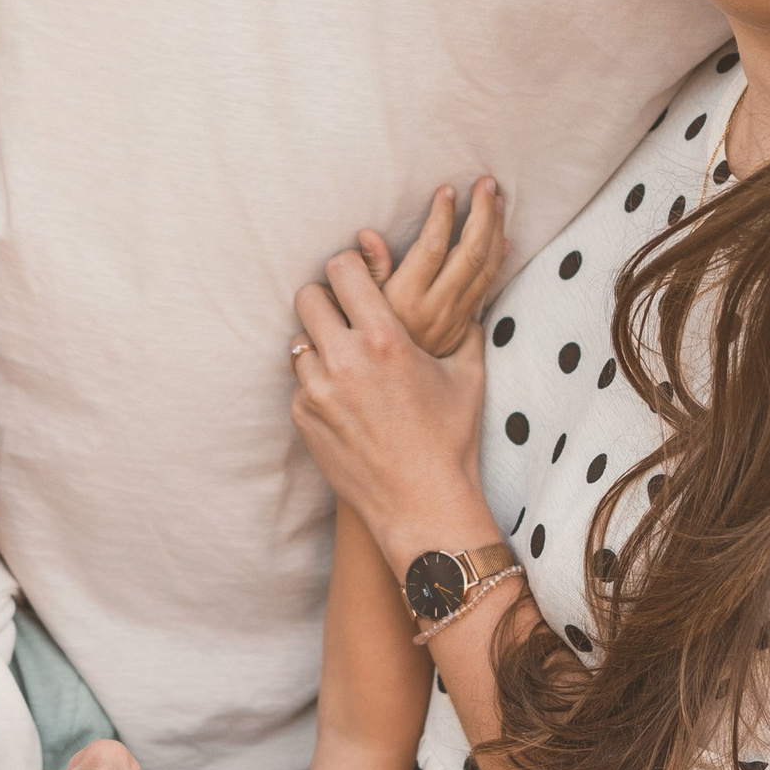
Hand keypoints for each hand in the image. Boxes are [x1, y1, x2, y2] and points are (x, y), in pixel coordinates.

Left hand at [292, 246, 490, 559]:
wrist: (422, 503)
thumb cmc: (451, 439)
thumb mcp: (468, 376)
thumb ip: (464, 330)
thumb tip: (470, 304)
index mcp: (384, 339)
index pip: (343, 270)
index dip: (350, 267)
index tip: (358, 276)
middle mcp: (344, 360)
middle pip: (308, 297)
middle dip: (327, 301)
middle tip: (346, 315)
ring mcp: (317, 391)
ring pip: (299, 341)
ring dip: (320, 345)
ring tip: (349, 363)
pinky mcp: (303, 418)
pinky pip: (300, 382)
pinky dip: (318, 384)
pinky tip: (347, 401)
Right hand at [357, 178, 506, 356]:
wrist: (393, 397)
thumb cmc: (366, 346)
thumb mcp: (358, 310)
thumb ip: (368, 272)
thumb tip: (369, 236)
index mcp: (405, 298)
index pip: (432, 247)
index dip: (443, 216)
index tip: (447, 191)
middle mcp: (436, 307)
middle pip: (471, 253)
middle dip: (482, 213)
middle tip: (486, 183)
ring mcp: (456, 318)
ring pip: (486, 267)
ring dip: (495, 229)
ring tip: (497, 199)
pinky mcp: (465, 327)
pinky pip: (488, 285)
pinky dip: (499, 258)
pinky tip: (504, 238)